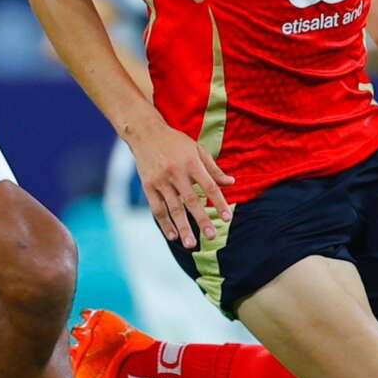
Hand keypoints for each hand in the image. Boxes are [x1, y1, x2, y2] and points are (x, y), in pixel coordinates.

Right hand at [127, 118, 234, 249]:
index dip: (219, 203)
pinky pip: (157, 208)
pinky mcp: (148, 186)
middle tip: (211, 236)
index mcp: (191, 162)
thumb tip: (232, 182)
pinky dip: (164, 223)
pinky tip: (172, 235)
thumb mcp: (197, 149)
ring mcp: (160, 180)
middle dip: (202, 220)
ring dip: (182, 227)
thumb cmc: (175, 142)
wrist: (145, 133)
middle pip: (191, 200)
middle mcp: (176, 172)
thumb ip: (214, 168)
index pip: (209, 186)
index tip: (227, 219)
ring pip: (173, 208)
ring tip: (191, 244)